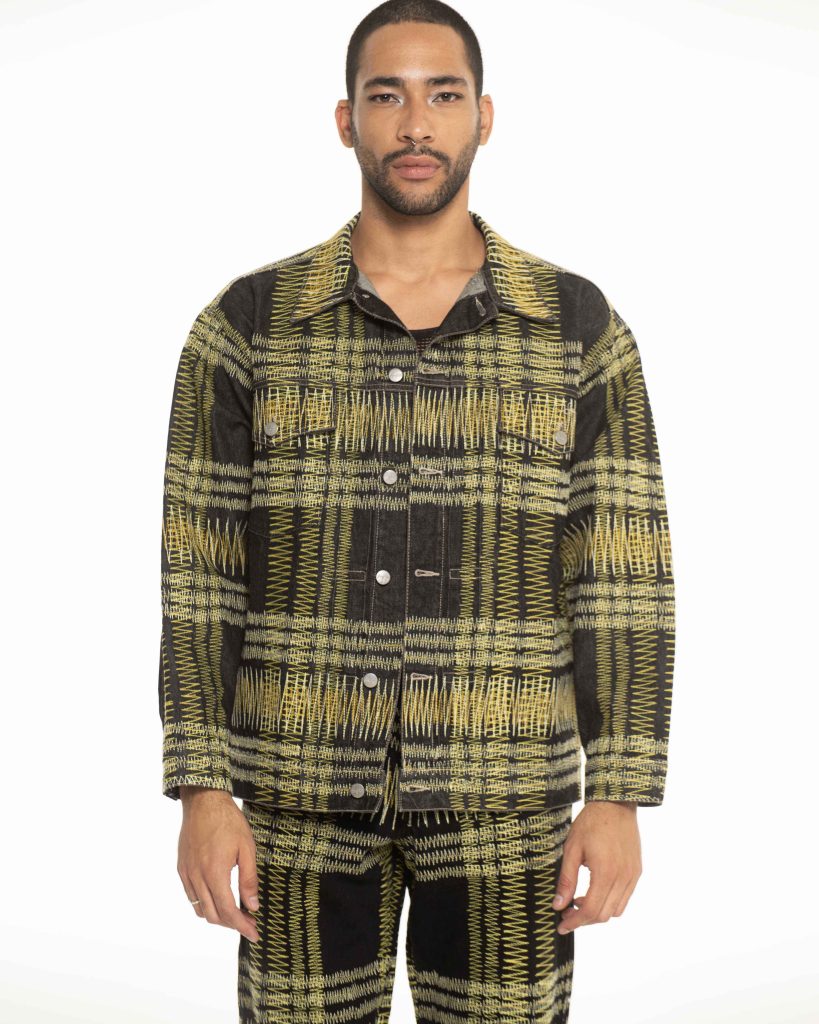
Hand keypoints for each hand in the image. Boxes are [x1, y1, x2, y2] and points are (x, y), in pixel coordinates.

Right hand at [177, 787, 260, 943]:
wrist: (203, 801)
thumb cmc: (228, 821)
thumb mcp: (247, 847)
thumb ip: (249, 879)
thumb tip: (252, 906)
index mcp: (215, 873)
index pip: (228, 911)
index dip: (242, 926)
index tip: (254, 933)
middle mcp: (197, 877)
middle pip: (212, 915)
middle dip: (231, 924)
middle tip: (249, 923)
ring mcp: (187, 873)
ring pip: (199, 908)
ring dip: (217, 916)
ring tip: (235, 912)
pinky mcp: (182, 868)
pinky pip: (191, 896)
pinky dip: (204, 903)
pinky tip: (218, 897)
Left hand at [552, 801, 641, 933]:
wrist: (616, 804)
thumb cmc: (591, 823)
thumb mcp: (572, 849)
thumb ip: (566, 879)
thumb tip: (558, 905)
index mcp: (605, 873)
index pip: (590, 910)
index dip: (575, 922)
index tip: (562, 925)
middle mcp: (623, 878)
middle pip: (604, 915)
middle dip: (584, 920)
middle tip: (567, 914)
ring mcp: (632, 876)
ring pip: (616, 910)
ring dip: (597, 913)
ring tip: (579, 901)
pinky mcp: (636, 871)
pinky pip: (625, 898)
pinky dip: (610, 902)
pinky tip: (595, 891)